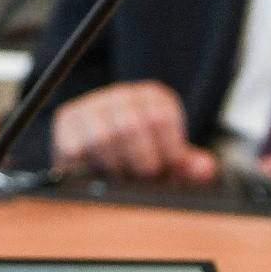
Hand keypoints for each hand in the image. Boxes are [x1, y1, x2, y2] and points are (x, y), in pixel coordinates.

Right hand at [46, 80, 212, 181]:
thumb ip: (190, 167)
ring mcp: (91, 105)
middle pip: (129, 126)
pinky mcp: (66, 120)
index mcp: (153, 98)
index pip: (160, 118)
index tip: (164, 167)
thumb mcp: (170, 163)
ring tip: (119, 175)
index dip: (165, 151)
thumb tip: (205, 169)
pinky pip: (75, 147)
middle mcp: (121, 94)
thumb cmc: (141, 161)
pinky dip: (87, 166)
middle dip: (138, 161)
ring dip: (112, 166)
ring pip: (101, 137)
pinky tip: (96, 170)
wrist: (102, 161)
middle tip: (141, 177)